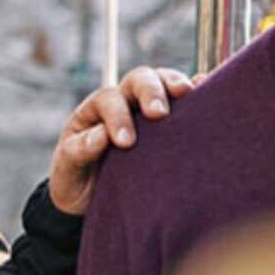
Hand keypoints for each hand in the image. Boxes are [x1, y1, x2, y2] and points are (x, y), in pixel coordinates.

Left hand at [48, 66, 194, 215]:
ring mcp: (148, 108)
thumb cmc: (78, 177)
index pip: (108, 99)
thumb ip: (79, 150)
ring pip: (162, 80)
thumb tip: (102, 136)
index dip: (117, 116)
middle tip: (158, 114)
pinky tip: (206, 88)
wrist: (91, 196)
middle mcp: (124, 102)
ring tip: (189, 93)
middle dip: (150, 91)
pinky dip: (197, 89)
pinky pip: (185, 98)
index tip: (125, 142)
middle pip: (138, 79)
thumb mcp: (69, 167)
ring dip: (175, 83)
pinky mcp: (170, 122)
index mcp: (96, 110)